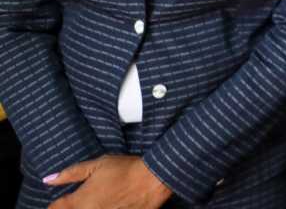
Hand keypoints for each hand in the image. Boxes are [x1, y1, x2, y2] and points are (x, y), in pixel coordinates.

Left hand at [44, 155, 171, 208]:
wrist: (153, 179)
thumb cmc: (126, 169)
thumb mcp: (97, 165)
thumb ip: (71, 173)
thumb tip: (48, 179)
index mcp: (79, 201)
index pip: (55, 208)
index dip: (56, 205)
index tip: (64, 200)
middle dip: (72, 207)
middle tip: (86, 200)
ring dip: (89, 208)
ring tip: (97, 202)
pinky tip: (110, 205)